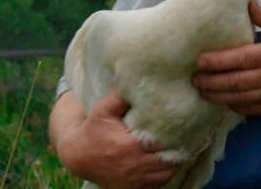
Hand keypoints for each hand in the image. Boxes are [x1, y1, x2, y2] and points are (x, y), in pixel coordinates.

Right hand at [56, 91, 177, 188]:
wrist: (78, 156)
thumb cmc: (93, 129)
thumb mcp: (103, 109)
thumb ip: (121, 97)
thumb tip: (137, 82)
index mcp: (129, 145)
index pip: (162, 144)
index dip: (174, 136)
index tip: (180, 127)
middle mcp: (134, 166)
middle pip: (169, 162)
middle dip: (177, 150)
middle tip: (182, 138)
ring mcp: (134, 180)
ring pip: (166, 175)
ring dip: (172, 164)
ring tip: (175, 150)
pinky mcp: (132, 188)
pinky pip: (157, 185)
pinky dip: (163, 175)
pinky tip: (163, 163)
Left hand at [192, 1, 260, 114]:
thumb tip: (249, 4)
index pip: (238, 59)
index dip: (216, 61)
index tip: (199, 60)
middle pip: (234, 81)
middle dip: (210, 81)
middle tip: (193, 79)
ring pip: (239, 98)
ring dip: (218, 96)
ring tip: (202, 91)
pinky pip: (251, 109)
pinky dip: (235, 106)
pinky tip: (223, 102)